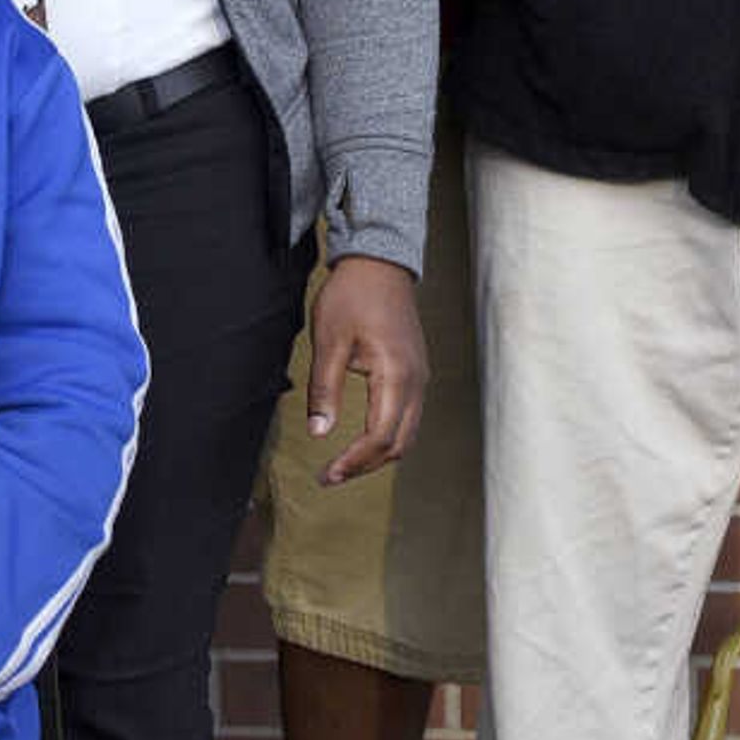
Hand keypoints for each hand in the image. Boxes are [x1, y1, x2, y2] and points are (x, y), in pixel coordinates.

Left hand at [305, 252, 430, 482]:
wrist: (379, 262)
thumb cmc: (351, 296)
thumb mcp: (328, 340)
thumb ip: (325, 389)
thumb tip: (319, 433)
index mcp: (396, 376)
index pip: (380, 438)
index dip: (354, 462)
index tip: (327, 475)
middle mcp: (416, 382)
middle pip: (398, 444)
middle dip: (365, 466)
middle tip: (330, 476)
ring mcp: (420, 378)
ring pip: (407, 434)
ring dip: (378, 454)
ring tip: (343, 463)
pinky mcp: (416, 372)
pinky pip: (408, 417)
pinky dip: (388, 435)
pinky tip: (362, 438)